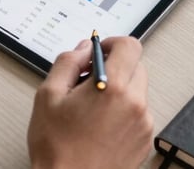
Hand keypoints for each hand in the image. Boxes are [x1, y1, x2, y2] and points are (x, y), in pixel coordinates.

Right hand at [27, 36, 153, 168]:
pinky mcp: (145, 141)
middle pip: (136, 67)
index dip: (112, 44)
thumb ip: (68, 63)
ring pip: (137, 91)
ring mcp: (143, 124)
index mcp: (113, 87)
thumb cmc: (56, 148)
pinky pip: (139, 113)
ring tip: (93, 109)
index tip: (99, 52)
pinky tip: (101, 126)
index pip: (130, 46)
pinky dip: (124, 112)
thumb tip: (84, 49)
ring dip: (120, 90)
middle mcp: (135, 103)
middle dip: (115, 67)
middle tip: (89, 81)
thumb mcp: (48, 96)